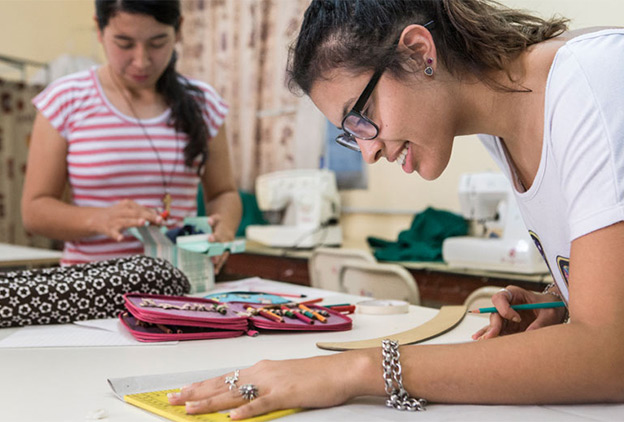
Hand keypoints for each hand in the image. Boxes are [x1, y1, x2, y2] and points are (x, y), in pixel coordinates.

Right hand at [93, 200, 161, 240]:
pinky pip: (113, 233)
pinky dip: (117, 235)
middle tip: (160, 221)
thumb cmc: (117, 215)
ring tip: (143, 222)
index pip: (142, 209)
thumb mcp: (128, 210)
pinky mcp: (108, 229)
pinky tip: (121, 238)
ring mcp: (114, 220)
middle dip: (148, 216)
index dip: (153, 214)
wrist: (95, 219)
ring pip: (125, 221)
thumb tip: (159, 217)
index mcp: (127, 205)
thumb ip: (142, 213)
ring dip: (134, 222)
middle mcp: (121, 211)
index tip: (163, 219)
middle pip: (136, 213)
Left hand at [167, 354, 366, 419]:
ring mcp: (273, 383)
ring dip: (210, 403)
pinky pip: (261, 404)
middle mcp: (262, 373)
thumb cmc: (317, 376)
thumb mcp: (284, 380)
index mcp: (261, 369)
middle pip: (222, 385)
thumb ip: (263, 389)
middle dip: (195, 393)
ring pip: (235, 394)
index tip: (182, 391)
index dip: (201, 386)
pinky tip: (232, 418)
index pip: (224, 378)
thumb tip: (244, 401)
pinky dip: (245, 412)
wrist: (341, 370)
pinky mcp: (286, 394)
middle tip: (172, 399)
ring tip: (189, 409)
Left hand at [206, 213, 234, 273]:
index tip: (210, 239)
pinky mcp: (226, 251)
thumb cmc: (219, 222)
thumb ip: (212, 220)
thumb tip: (209, 221)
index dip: (215, 238)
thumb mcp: (216, 218)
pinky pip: (223, 259)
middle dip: (218, 255)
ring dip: (219, 262)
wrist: (228, 224)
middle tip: (213, 260)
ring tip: (215, 270)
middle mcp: (226, 241)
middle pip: (222, 249)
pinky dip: (219, 265)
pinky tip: (215, 272)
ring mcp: (227, 247)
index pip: (219, 235)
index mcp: (223, 232)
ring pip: (224, 256)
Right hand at [471, 285, 566, 340]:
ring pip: (494, 324)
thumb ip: (540, 323)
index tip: (518, 319)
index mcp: (514, 294)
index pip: (500, 298)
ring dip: (489, 333)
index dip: (505, 309)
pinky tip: (478, 339)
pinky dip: (488, 335)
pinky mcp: (507, 326)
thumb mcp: (549, 314)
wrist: (553, 311)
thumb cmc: (551, 307)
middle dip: (494, 326)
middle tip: (491, 337)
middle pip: (495, 313)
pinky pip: (496, 330)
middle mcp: (506, 304)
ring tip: (481, 341)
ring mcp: (505, 316)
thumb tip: (528, 334)